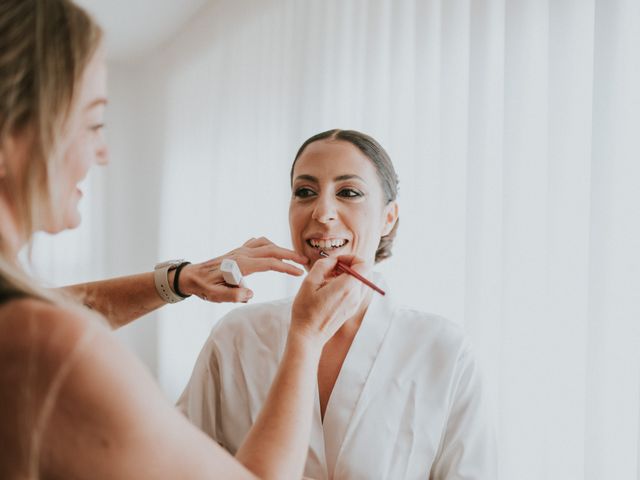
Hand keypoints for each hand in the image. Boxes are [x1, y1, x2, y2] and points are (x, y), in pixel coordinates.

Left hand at [176, 237, 307, 302]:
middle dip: (291, 255)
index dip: (286, 268)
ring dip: (282, 249)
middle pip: (272, 250)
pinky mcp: (238, 251)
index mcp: (240, 264)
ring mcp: (240, 250)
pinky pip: (258, 242)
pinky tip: (273, 250)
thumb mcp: (216, 296)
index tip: (300, 273)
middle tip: (306, 262)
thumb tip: (250, 294)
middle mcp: (242, 254)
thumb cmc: (203, 287)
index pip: (269, 263)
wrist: (191, 276)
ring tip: (293, 258)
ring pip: (266, 244)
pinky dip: (270, 245)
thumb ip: (233, 295)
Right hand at [289, 255, 369, 348]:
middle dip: (349, 265)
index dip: (352, 257)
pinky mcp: (352, 309)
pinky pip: (356, 290)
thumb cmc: (306, 310)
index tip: (337, 261)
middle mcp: (355, 296)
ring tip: (330, 279)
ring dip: (348, 275)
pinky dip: (348, 285)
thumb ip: (323, 265)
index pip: (364, 264)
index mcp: (346, 287)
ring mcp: (355, 304)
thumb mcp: (309, 282)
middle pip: (363, 272)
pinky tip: (331, 289)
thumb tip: (334, 260)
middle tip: (332, 269)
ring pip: (361, 281)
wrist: (309, 335)